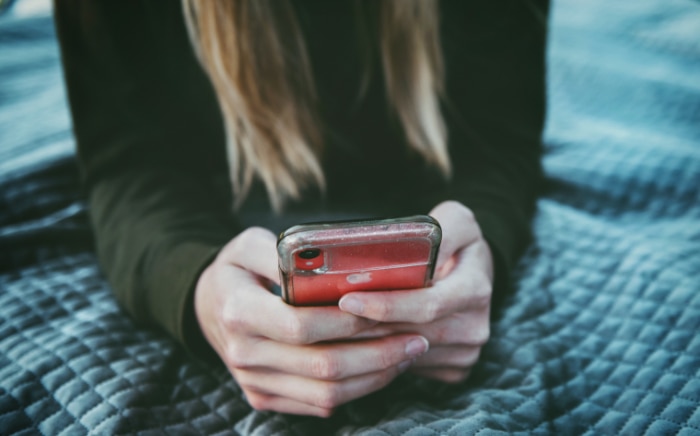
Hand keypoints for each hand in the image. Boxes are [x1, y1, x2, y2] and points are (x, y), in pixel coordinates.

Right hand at [194, 227, 429, 416]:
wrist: (208, 307)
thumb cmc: (236, 270)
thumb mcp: (246, 244)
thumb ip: (282, 250)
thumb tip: (326, 261)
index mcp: (239, 312)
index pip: (302, 325)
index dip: (349, 322)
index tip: (388, 311)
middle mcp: (244, 354)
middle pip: (322, 366)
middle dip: (377, 354)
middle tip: (416, 338)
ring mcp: (254, 382)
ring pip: (326, 394)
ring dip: (374, 377)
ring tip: (407, 354)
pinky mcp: (264, 397)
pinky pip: (318, 405)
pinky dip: (357, 390)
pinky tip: (380, 368)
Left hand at [339, 201, 493, 382]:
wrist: (475, 272)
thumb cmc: (458, 242)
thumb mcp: (456, 220)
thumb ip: (438, 229)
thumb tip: (411, 246)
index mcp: (475, 288)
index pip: (428, 305)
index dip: (386, 305)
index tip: (348, 299)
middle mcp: (475, 326)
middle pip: (410, 334)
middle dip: (366, 328)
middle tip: (326, 317)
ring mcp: (465, 352)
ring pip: (406, 354)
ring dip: (368, 343)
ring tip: (333, 327)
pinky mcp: (454, 368)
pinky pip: (411, 367)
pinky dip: (384, 357)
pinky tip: (360, 339)